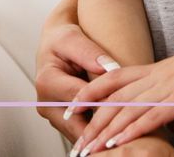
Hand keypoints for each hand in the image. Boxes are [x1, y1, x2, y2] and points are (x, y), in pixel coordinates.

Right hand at [35, 19, 119, 142]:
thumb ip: (89, 52)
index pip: (80, 98)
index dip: (104, 102)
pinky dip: (98, 134)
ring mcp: (54, 116)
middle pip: (78, 124)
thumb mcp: (72, 38)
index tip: (126, 105)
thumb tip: (108, 68)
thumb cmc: (63, 40)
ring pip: (80, 134)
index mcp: (47, 82)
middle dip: (102, 129)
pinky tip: (117, 132)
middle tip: (127, 130)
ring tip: (124, 134)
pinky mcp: (63, 123)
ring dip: (101, 135)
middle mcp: (46, 104)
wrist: (54, 47)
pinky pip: (82, 133)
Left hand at [67, 13, 173, 154]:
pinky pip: (149, 116)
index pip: (110, 80)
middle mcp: (155, 77)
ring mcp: (168, 87)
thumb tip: (172, 120)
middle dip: (89, 124)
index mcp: (155, 70)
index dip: (88, 94)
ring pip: (124, 111)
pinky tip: (114, 143)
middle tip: (74, 145)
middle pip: (111, 100)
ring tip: (85, 151)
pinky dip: (129, 131)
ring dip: (101, 133)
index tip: (72, 112)